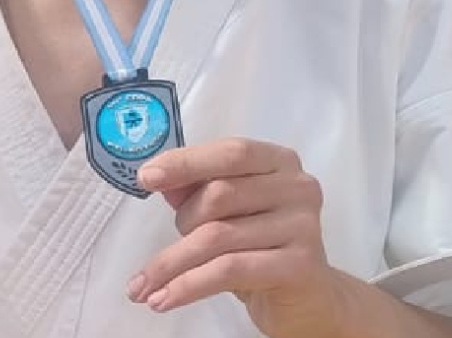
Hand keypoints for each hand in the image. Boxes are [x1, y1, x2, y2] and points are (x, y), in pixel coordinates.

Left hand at [129, 138, 340, 337]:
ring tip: (145, 287)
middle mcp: (297, 187)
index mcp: (278, 161)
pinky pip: (228, 270)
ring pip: (217, 236)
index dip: (185, 162)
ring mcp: (303, 226)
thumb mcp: (225, 212)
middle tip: (165, 250)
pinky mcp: (299, 266)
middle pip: (218, 195)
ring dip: (172, 262)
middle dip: (182, 221)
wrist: (308, 299)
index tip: (144, 178)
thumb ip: (194, 189)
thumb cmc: (258, 244)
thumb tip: (155, 178)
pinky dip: (187, 285)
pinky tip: (162, 299)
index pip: (229, 152)